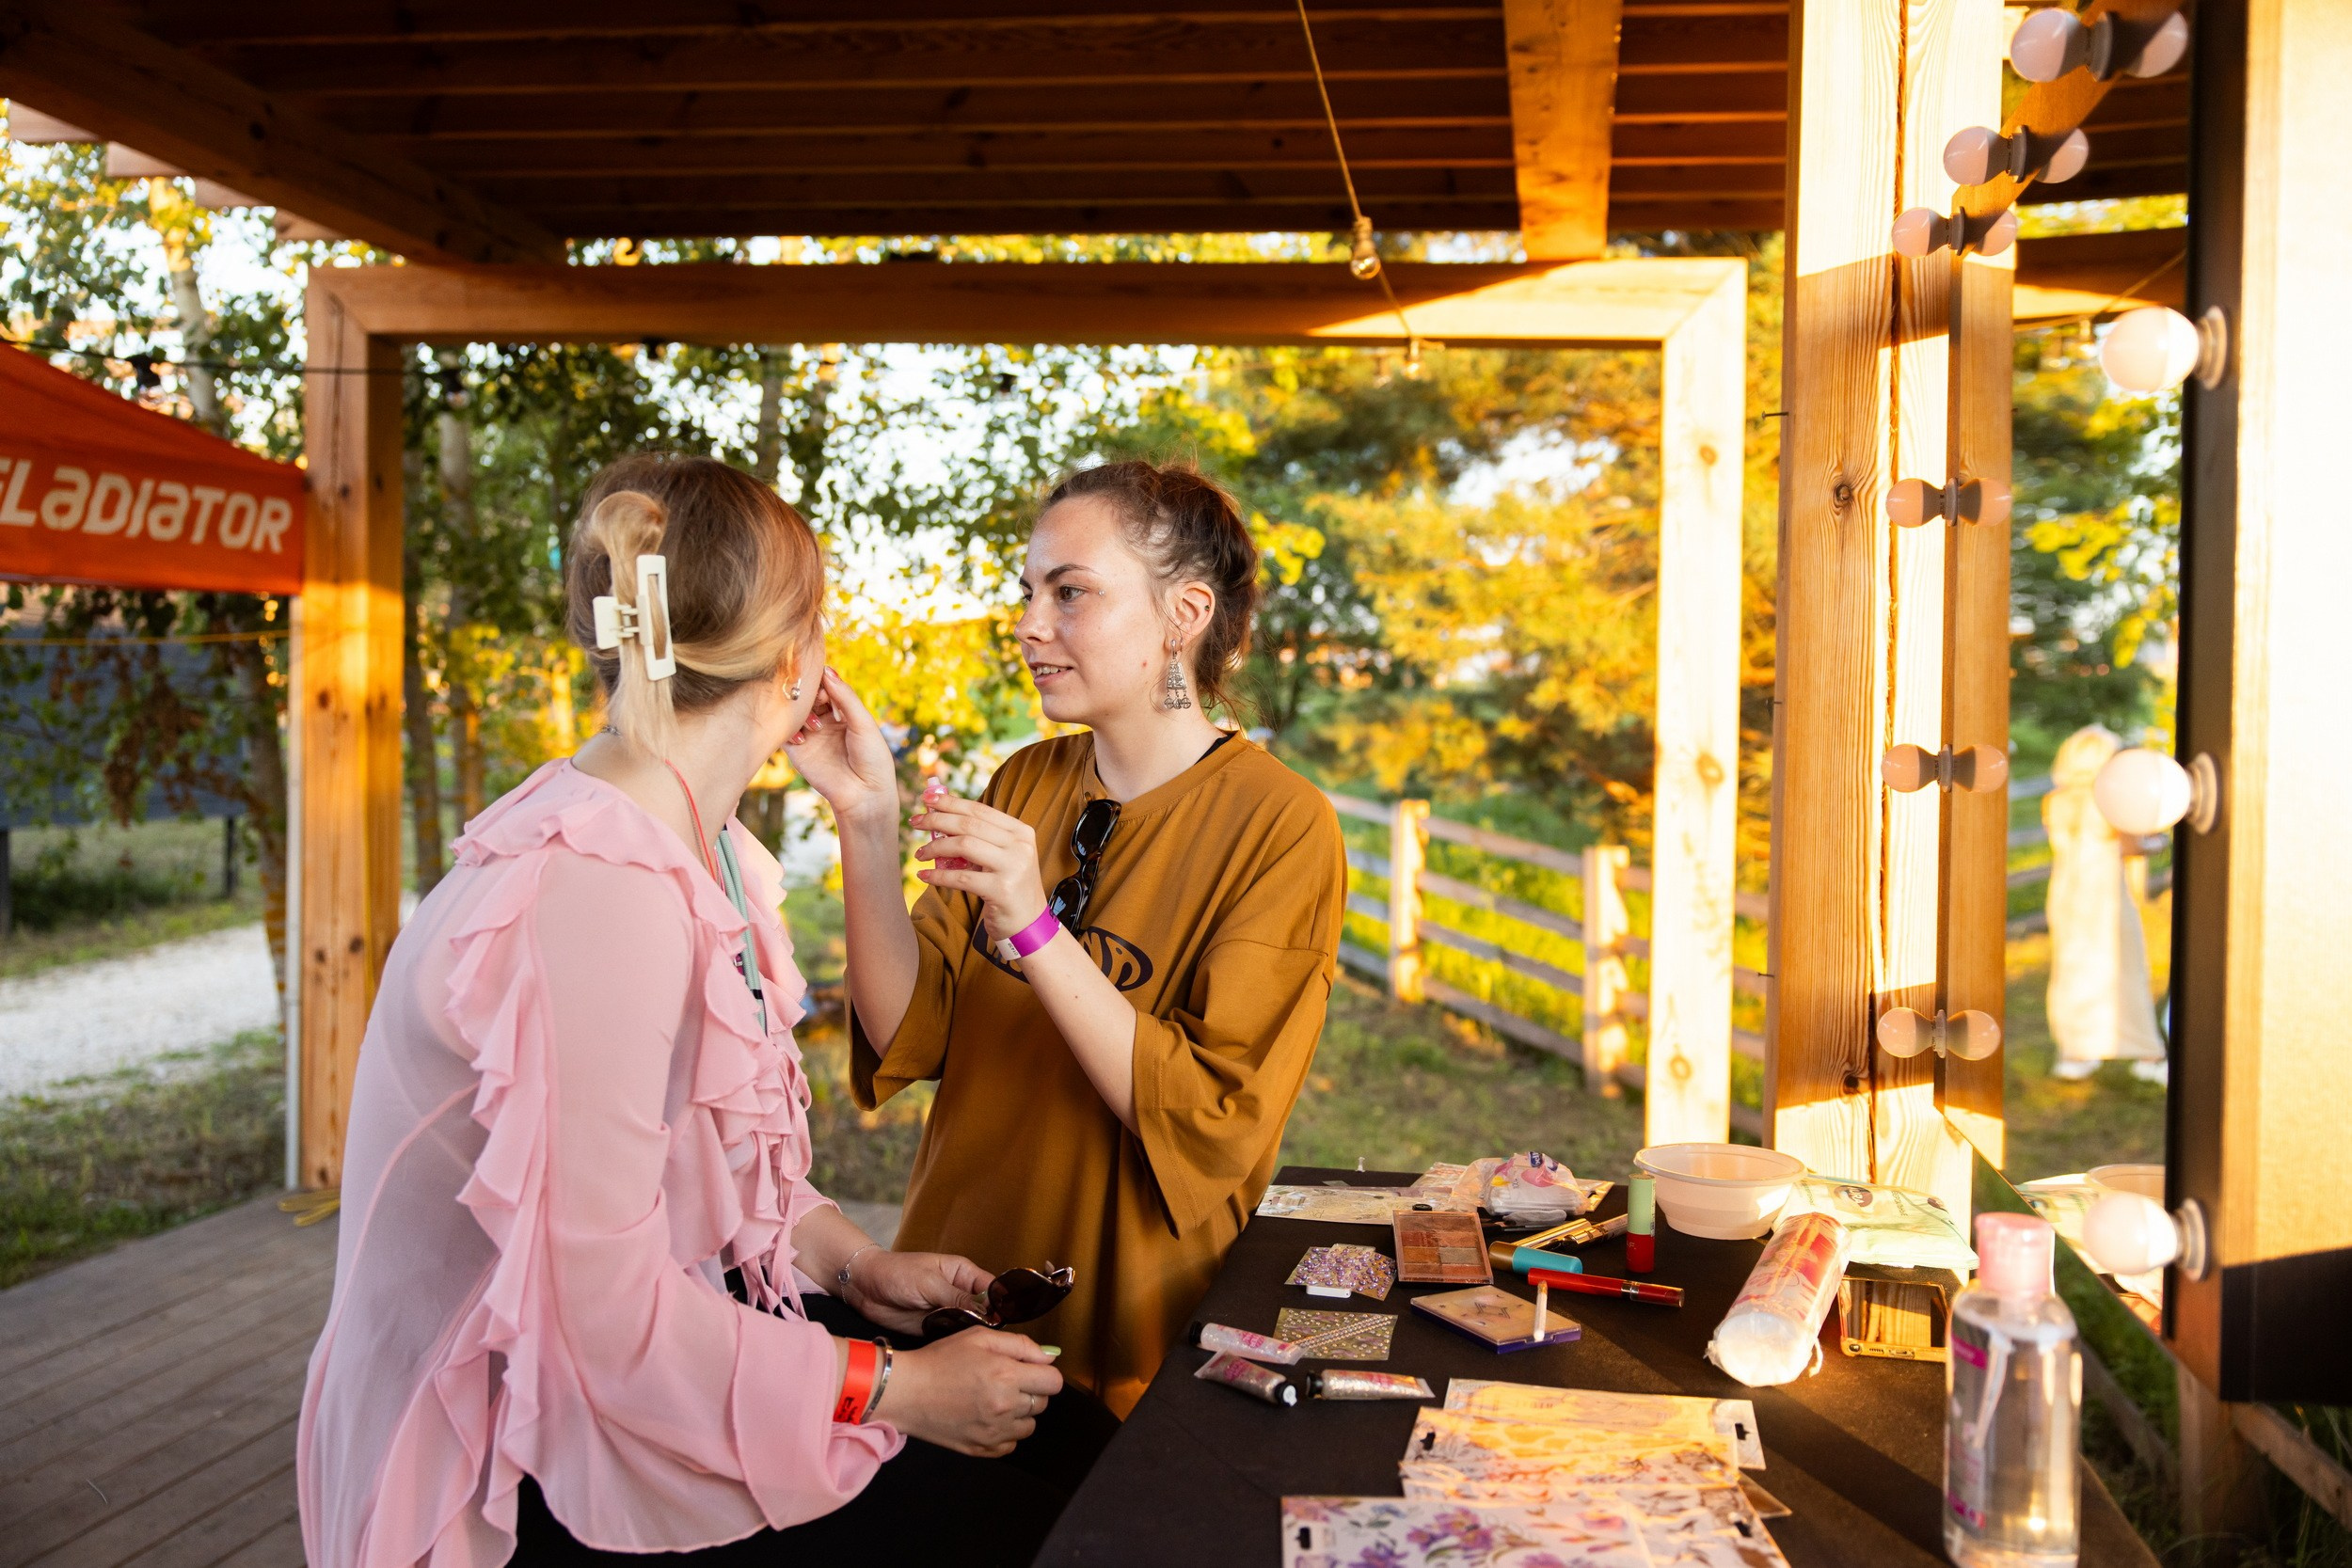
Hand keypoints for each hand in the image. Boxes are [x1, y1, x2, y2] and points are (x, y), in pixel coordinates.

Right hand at [783, 669, 898, 827]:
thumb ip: (845, 697)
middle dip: (809, 692)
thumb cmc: (871, 758)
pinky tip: (805, 739)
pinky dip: (790, 730)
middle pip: (807, 694)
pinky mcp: (797, 750)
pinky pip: (784, 732)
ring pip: (794, 710)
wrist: (864, 795)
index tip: (822, 681)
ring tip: (817, 725)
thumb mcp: (863, 723)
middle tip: (817, 698)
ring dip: (801, 711)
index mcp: (843, 711)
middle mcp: (824, 719)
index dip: (821, 679)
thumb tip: (827, 670)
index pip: (826, 685)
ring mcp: (809, 734)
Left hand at [843, 1248, 992, 1336]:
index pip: (992, 1288)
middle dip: (989, 1324)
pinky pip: (952, 1337)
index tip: (1004, 1320)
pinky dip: (957, 1344)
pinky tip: (961, 1352)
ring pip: (970, 1326)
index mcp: (963, 1274)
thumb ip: (956, 1297)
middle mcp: (959, 1293)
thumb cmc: (896, 1273)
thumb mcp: (929, 1282)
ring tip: (979, 1349)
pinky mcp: (934, 1327)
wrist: (865, 1287)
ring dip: (973, 1336)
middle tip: (994, 1341)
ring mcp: (947, 1311)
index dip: (1001, 1303)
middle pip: (984, 1310)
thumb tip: (985, 1311)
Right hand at [880, 1329, 1062, 1456]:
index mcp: (1007, 1375)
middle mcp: (1005, 1406)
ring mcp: (994, 1432)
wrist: (906, 1391)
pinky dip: (1004, 1432)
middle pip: (1042, 1403)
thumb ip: (1020, 1344)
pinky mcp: (982, 1449)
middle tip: (1005, 1381)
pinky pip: (1011, 1444)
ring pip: (1029, 1426)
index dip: (1043, 1372)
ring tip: (994, 1399)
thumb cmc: (939, 1360)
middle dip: (1030, 1390)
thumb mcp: (980, 1337)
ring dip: (1019, 1413)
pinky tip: (986, 1417)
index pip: (1054, 1381)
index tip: (1029, 1369)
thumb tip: (1049, 1356)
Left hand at [910, 793, 1051, 943]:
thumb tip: (940, 816)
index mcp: (1020, 832)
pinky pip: (961, 877)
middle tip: (915, 822)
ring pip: (964, 845)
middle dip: (937, 820)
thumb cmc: (1008, 887)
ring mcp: (1013, 867)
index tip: (926, 799)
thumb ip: (980, 837)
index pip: (979, 809)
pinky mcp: (1002, 890)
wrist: (1029, 923)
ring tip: (920, 854)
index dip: (950, 802)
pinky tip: (925, 876)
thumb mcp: (1002, 856)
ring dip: (935, 848)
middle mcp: (1020, 845)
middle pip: (969, 824)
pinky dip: (938, 876)